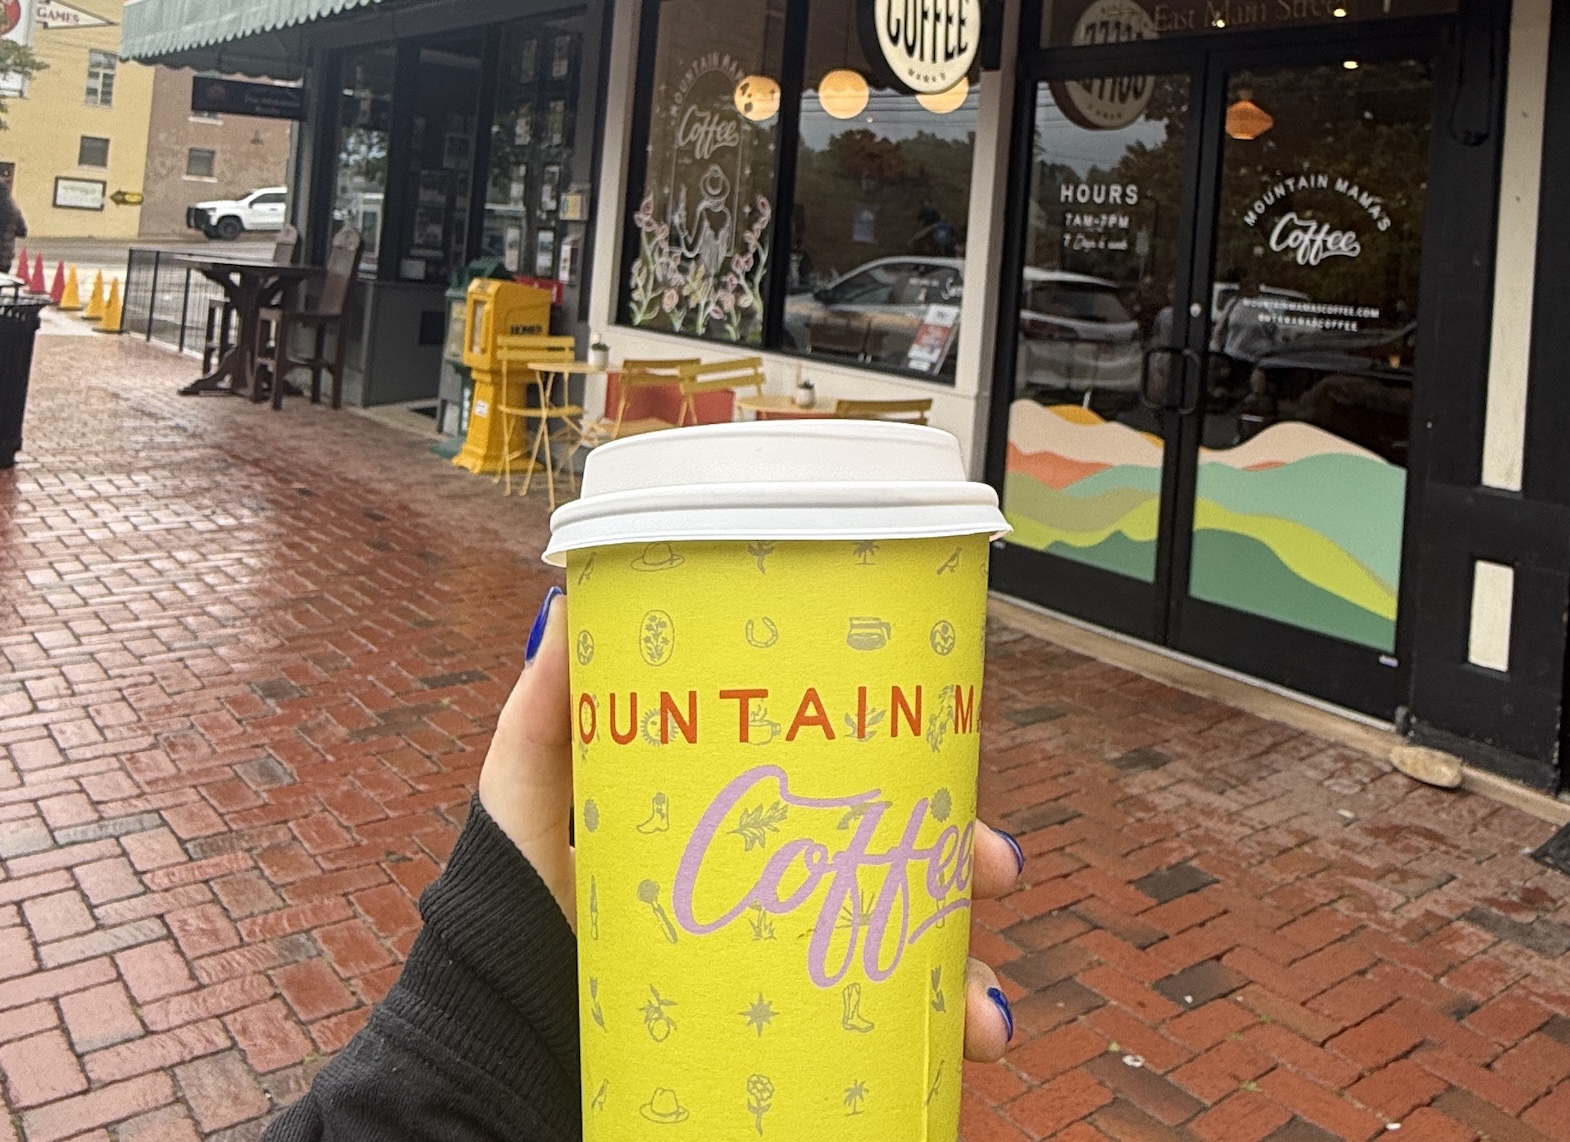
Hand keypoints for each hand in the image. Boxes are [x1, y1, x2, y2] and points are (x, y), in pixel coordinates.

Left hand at [478, 586, 1021, 1062]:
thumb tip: (568, 603)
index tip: (957, 763)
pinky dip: (926, 1044)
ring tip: (983, 1008)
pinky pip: (873, 1040)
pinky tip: (958, 1048)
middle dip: (965, 864)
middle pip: (897, 860)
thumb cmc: (512, 901)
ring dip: (963, 973)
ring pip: (904, 955)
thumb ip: (546, 705)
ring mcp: (781, 964)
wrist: (491, 1035)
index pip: (845, 777)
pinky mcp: (776, 1034)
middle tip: (995, 869)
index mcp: (739, 816)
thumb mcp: (531, 792)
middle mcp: (774, 885)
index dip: (912, 770)